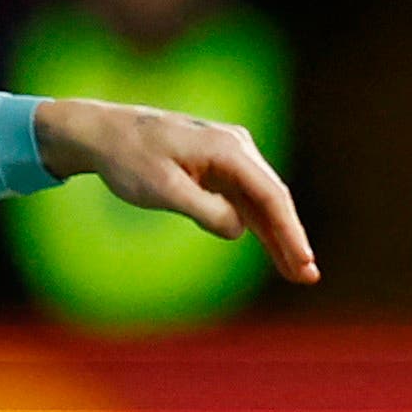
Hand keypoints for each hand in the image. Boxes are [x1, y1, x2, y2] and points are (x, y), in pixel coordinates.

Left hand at [34, 97, 318, 282]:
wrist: (103, 133)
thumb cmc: (129, 159)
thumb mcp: (163, 190)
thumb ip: (205, 210)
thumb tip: (240, 230)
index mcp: (228, 148)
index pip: (270, 195)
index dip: (290, 231)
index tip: (303, 261)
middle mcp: (236, 147)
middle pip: (273, 199)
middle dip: (291, 238)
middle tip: (308, 277)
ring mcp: (229, 156)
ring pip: (262, 202)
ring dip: (278, 236)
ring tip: (296, 272)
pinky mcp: (218, 167)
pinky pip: (245, 199)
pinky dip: (258, 225)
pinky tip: (273, 249)